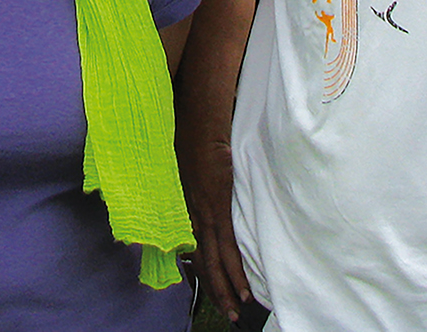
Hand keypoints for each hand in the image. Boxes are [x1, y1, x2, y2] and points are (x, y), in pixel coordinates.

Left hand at [178, 125, 249, 319]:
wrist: (199, 115)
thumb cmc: (194, 129)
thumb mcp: (191, 160)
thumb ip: (197, 177)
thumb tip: (205, 184)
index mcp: (184, 203)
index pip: (192, 247)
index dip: (201, 270)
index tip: (210, 287)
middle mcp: (190, 212)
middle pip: (202, 261)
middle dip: (214, 289)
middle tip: (227, 310)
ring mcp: (203, 211)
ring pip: (213, 260)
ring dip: (225, 288)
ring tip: (236, 308)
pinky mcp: (217, 206)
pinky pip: (226, 247)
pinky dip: (234, 271)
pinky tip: (242, 288)